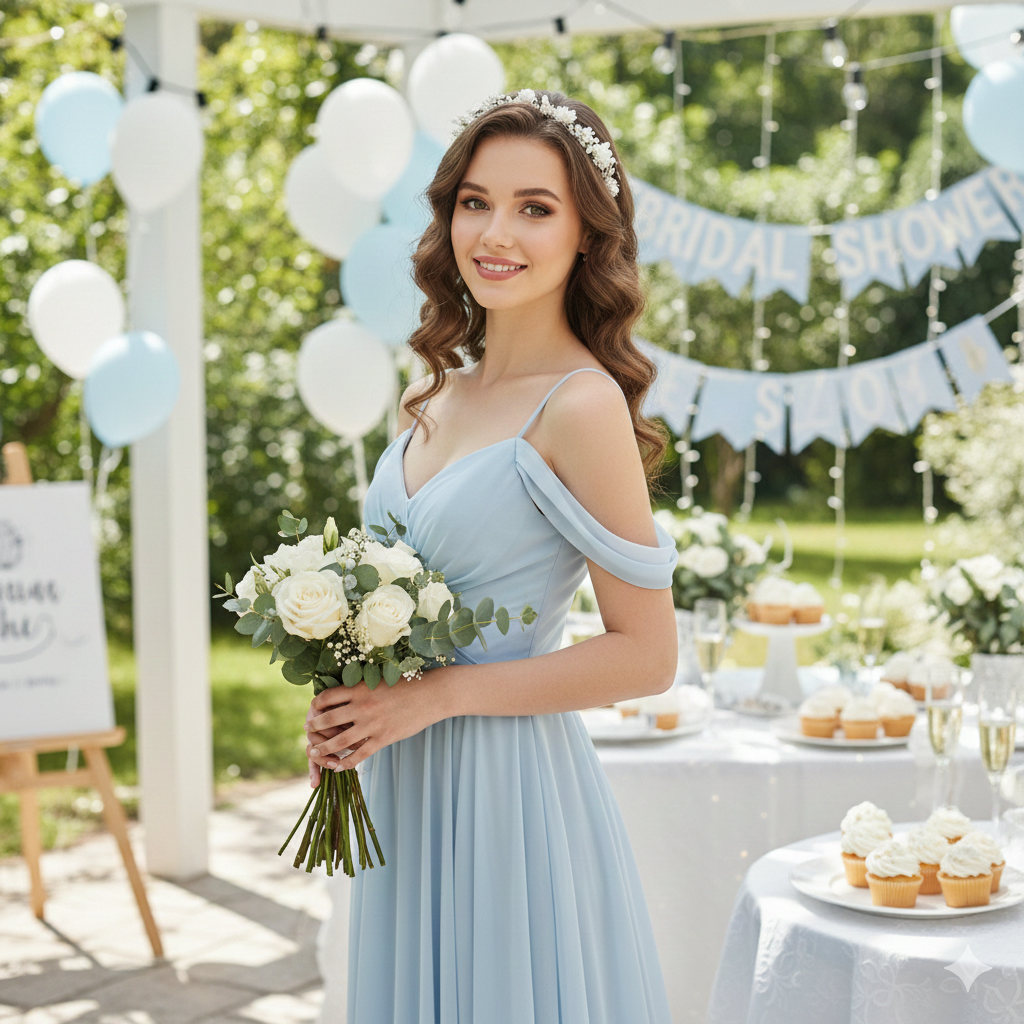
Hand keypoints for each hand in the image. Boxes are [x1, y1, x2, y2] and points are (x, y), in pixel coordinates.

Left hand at [306, 670, 450, 771]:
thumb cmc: (407, 685)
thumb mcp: (379, 681)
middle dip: (314, 727)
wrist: (431, 694)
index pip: (326, 697)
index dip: (315, 705)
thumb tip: (343, 695)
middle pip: (327, 720)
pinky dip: (346, 763)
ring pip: (339, 741)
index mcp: (359, 689)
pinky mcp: (383, 738)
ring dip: (323, 749)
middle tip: (308, 732)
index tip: (313, 710)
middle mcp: (362, 706)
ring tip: (315, 753)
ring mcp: (372, 724)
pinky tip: (339, 767)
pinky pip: (359, 755)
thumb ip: (361, 689)